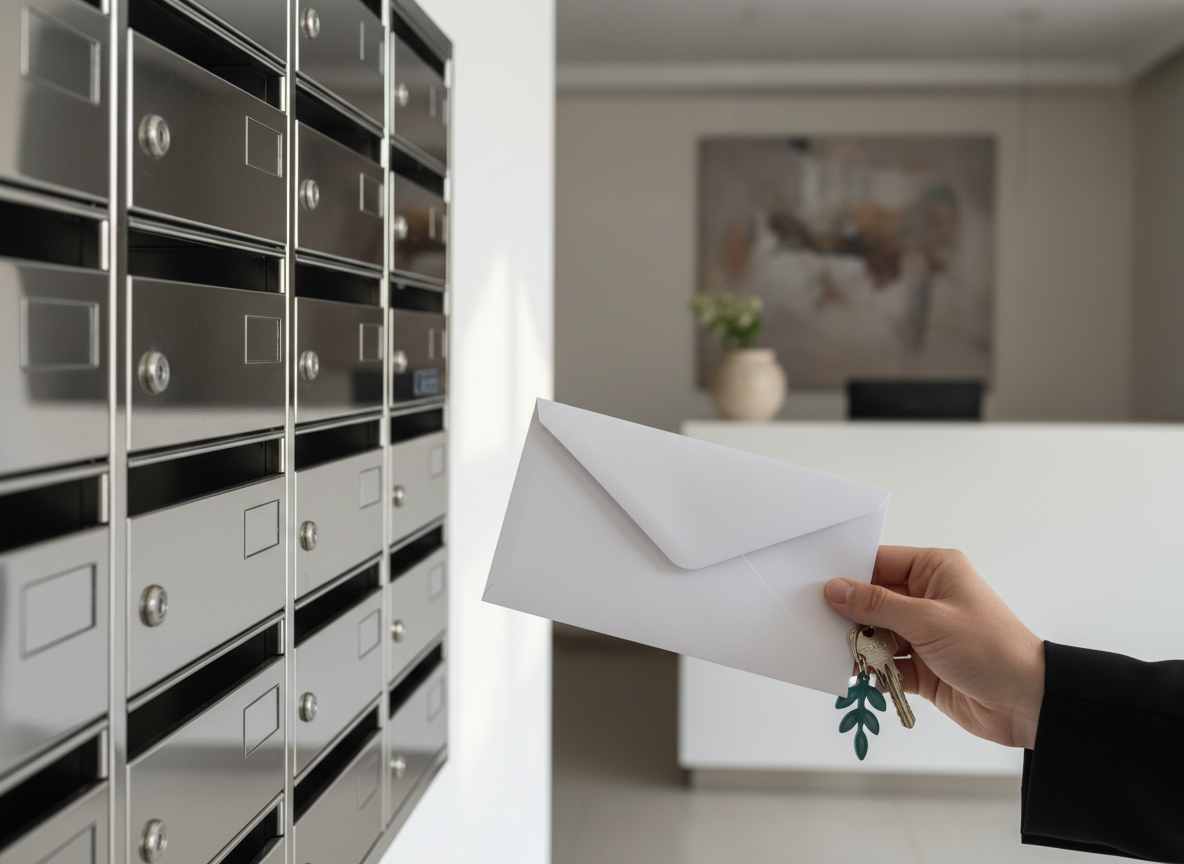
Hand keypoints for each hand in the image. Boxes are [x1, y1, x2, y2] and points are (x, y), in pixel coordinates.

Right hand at [824, 546, 1044, 748]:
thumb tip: (836, 589)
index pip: (880, 562)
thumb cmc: (990, 649)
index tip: (817, 585)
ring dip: (860, 645)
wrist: (1028, 703)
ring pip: (876, 633)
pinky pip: (886, 662)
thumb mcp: (928, 620)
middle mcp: (928, 597)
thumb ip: (877, 605)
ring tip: (842, 655)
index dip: (849, 574)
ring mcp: (924, 633)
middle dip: (850, 615)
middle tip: (821, 623)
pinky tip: (860, 675)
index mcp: (935, 570)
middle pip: (873, 599)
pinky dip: (873, 670)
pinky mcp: (922, 665)